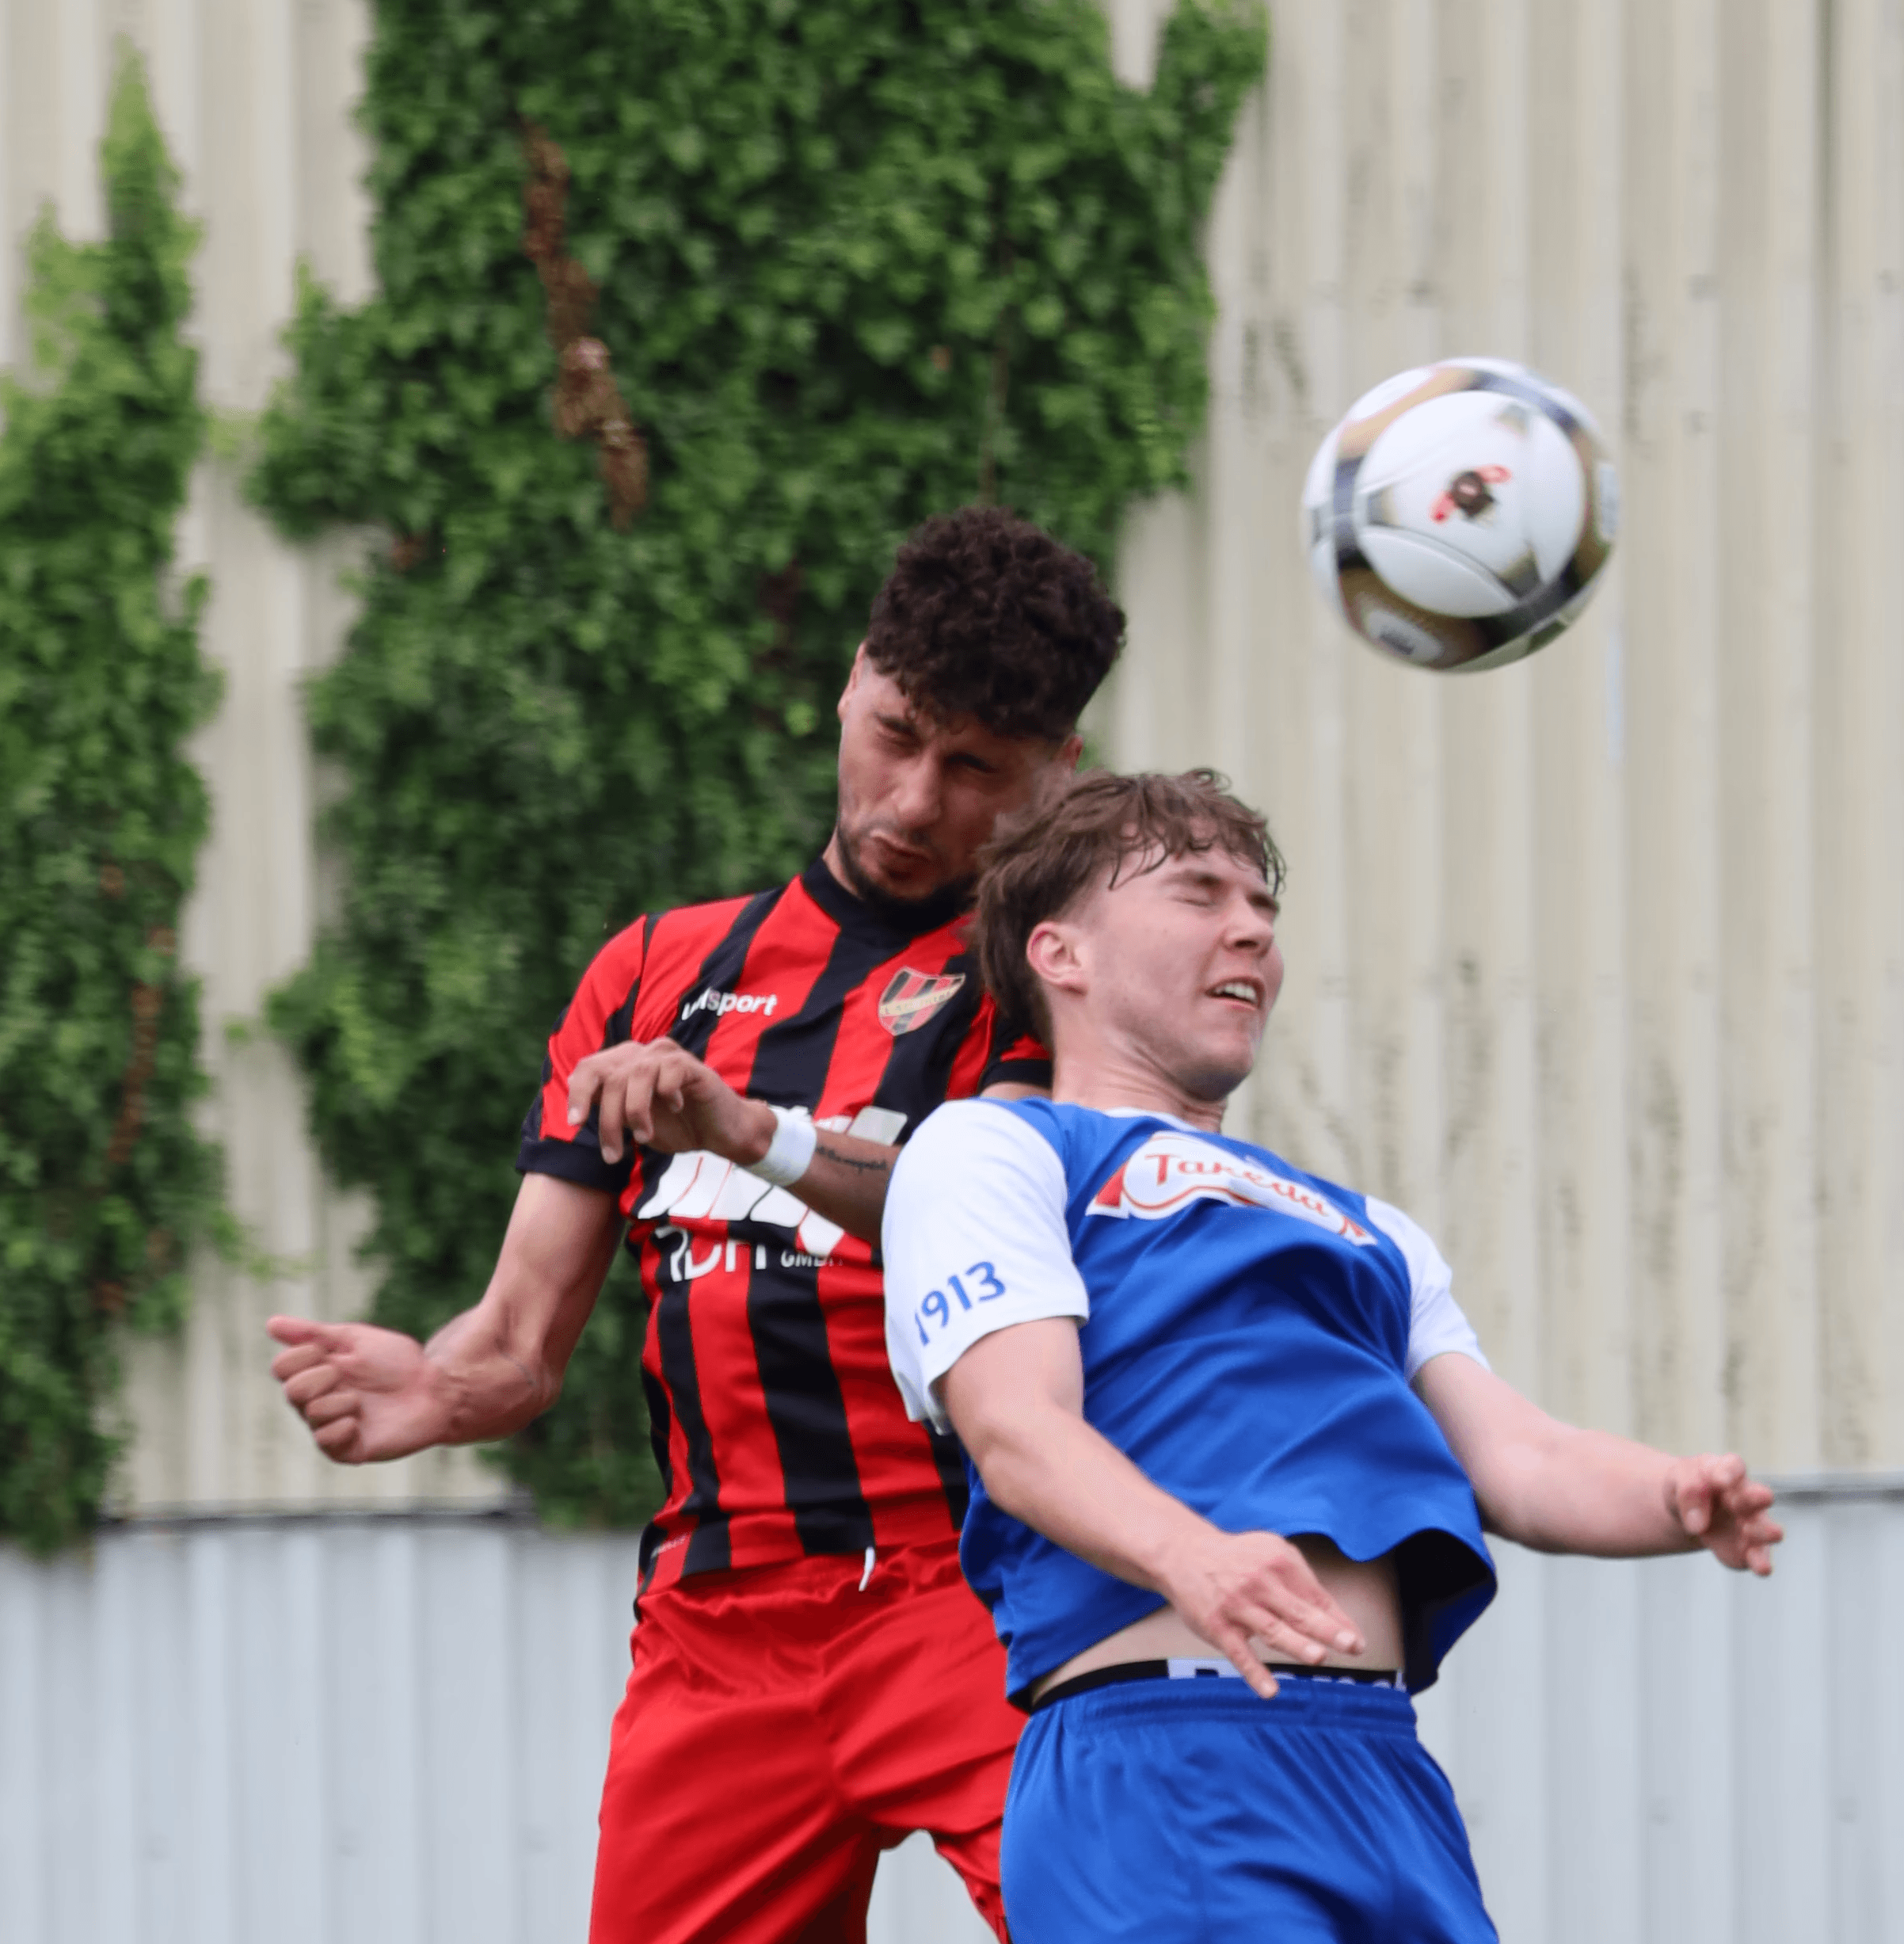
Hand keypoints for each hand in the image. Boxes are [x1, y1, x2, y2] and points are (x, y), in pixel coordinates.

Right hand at [267, 1316, 450, 1463]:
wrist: (435, 1387)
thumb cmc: (398, 1362)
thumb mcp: (356, 1339)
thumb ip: (314, 1333)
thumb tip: (271, 1323)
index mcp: (317, 1372)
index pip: (281, 1367)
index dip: (301, 1356)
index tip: (329, 1351)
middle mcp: (318, 1401)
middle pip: (291, 1391)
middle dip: (321, 1377)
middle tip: (347, 1375)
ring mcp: (332, 1426)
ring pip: (311, 1414)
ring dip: (339, 1400)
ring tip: (362, 1400)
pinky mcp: (348, 1449)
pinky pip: (326, 1442)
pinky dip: (342, 1428)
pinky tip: (359, 1422)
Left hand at [566, 1038, 774, 1165]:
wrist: (722, 1134)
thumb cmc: (678, 1127)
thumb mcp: (634, 1121)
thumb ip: (609, 1108)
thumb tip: (573, 1099)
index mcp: (627, 1064)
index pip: (590, 1068)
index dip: (578, 1093)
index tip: (575, 1123)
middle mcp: (645, 1054)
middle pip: (610, 1077)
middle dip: (608, 1120)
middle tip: (613, 1155)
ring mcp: (668, 1057)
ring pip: (635, 1076)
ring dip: (635, 1114)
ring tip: (644, 1139)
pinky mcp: (692, 1066)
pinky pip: (669, 1073)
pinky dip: (666, 1096)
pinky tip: (676, 1108)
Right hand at [1154, 1527, 1365, 1699]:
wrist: (1184, 1554)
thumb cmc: (1240, 1561)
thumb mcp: (1272, 1555)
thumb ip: (1305, 1586)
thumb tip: (1340, 1623)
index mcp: (1279, 1562)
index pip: (1315, 1596)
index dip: (1338, 1620)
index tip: (1357, 1642)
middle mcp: (1259, 1582)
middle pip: (1298, 1610)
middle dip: (1326, 1629)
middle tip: (1351, 1645)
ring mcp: (1237, 1605)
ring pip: (1272, 1629)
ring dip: (1295, 1643)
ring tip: (1318, 1657)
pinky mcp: (1217, 1626)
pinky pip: (1239, 1653)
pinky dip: (1254, 1673)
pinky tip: (1270, 1691)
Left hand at [1664, 1453, 1782, 1574]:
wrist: (1687, 1509)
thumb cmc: (1689, 1486)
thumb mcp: (1679, 1479)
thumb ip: (1688, 1492)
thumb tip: (1697, 1524)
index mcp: (1727, 1470)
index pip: (1733, 1466)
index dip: (1728, 1473)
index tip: (1720, 1481)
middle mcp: (1747, 1496)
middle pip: (1759, 1496)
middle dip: (1754, 1499)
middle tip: (1735, 1504)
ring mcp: (1752, 1523)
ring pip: (1767, 1529)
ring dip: (1762, 1531)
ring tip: (1748, 1531)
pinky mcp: (1747, 1549)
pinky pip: (1757, 1557)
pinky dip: (1760, 1562)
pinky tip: (1761, 1567)